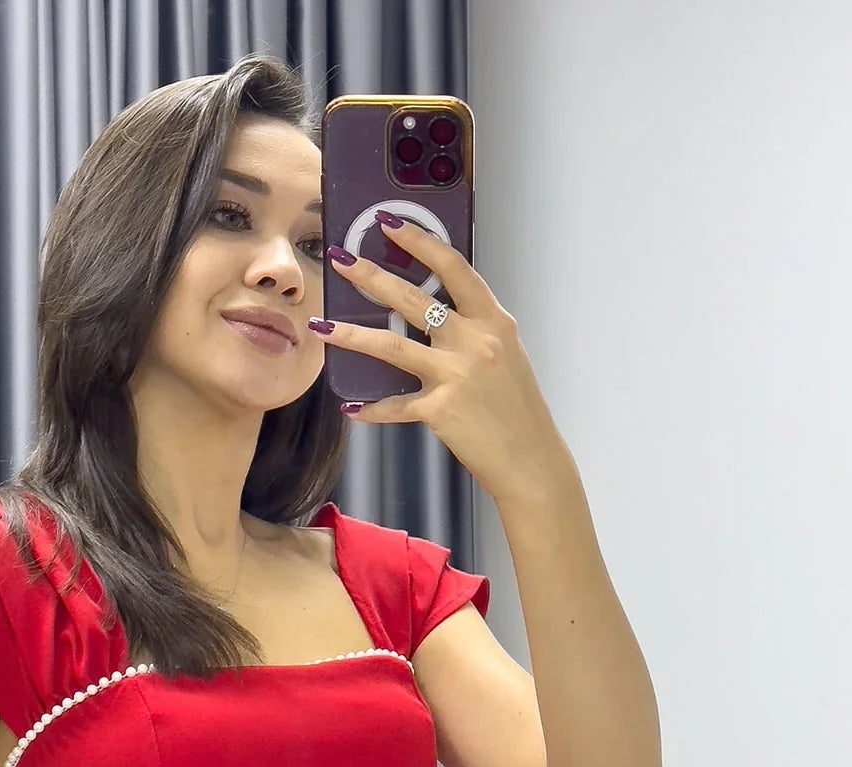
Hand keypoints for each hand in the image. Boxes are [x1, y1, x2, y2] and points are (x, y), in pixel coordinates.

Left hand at [314, 215, 571, 504]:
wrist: (531, 460)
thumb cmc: (517, 409)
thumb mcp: (506, 356)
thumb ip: (474, 330)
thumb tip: (436, 311)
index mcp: (493, 322)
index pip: (453, 267)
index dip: (419, 240)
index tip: (388, 222)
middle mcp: (475, 342)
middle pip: (413, 298)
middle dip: (370, 275)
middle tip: (339, 258)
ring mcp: (456, 375)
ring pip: (391, 346)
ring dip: (350, 334)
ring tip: (320, 326)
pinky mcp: (440, 410)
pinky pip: (395, 405)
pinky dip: (371, 408)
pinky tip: (351, 406)